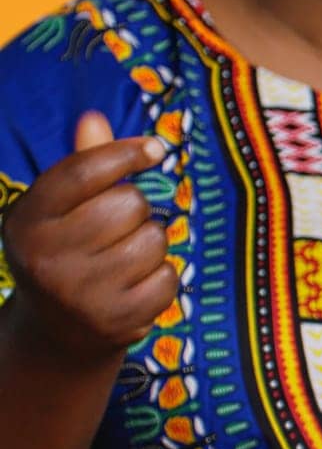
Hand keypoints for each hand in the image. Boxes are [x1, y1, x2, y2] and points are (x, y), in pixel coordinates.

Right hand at [1, 113, 175, 359]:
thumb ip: (82, 166)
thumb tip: (94, 118)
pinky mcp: (115, 319)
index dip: (124, 153)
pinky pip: (168, 277)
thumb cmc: (68, 251)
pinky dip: (162, 277)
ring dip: (151, 243)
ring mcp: (80, 292)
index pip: (82, 171)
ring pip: (154, 239)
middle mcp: (47, 256)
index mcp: (28, 220)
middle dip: (137, 208)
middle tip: (120, 226)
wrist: (59, 329)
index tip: (155, 149)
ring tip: (125, 258)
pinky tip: (136, 285)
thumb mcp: (62, 210)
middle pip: (128, 203)